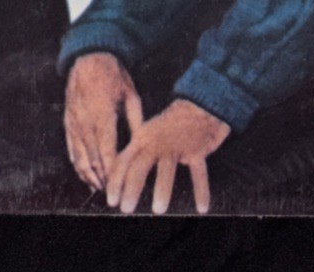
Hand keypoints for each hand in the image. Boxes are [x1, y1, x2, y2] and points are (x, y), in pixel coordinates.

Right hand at [63, 51, 141, 192]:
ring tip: (101, 188)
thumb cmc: (113, 75)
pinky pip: (70, 148)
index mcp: (102, 114)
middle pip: (92, 159)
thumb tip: (144, 146)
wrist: (88, 57)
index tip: (121, 186)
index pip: (107, 151)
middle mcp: (84, 121)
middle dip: (103, 179)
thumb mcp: (131, 94)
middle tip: (114, 195)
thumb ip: (136, 122)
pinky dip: (77, 164)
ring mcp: (73, 122)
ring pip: (79, 157)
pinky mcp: (67, 122)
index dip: (113, 172)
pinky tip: (85, 175)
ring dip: (89, 176)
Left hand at [105, 96, 229, 215]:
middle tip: (125, 209)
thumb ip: (137, 151)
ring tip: (158, 210)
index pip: (124, 160)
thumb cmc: (171, 124)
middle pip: (140, 165)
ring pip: (166, 168)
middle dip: (131, 187)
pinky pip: (199, 173)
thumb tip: (118, 175)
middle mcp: (156, 141)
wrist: (199, 103)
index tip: (111, 201)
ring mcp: (177, 145)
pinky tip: (202, 208)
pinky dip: (201, 191)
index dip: (116, 181)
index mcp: (142, 137)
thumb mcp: (149, 133)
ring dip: (162, 189)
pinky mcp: (197, 149)